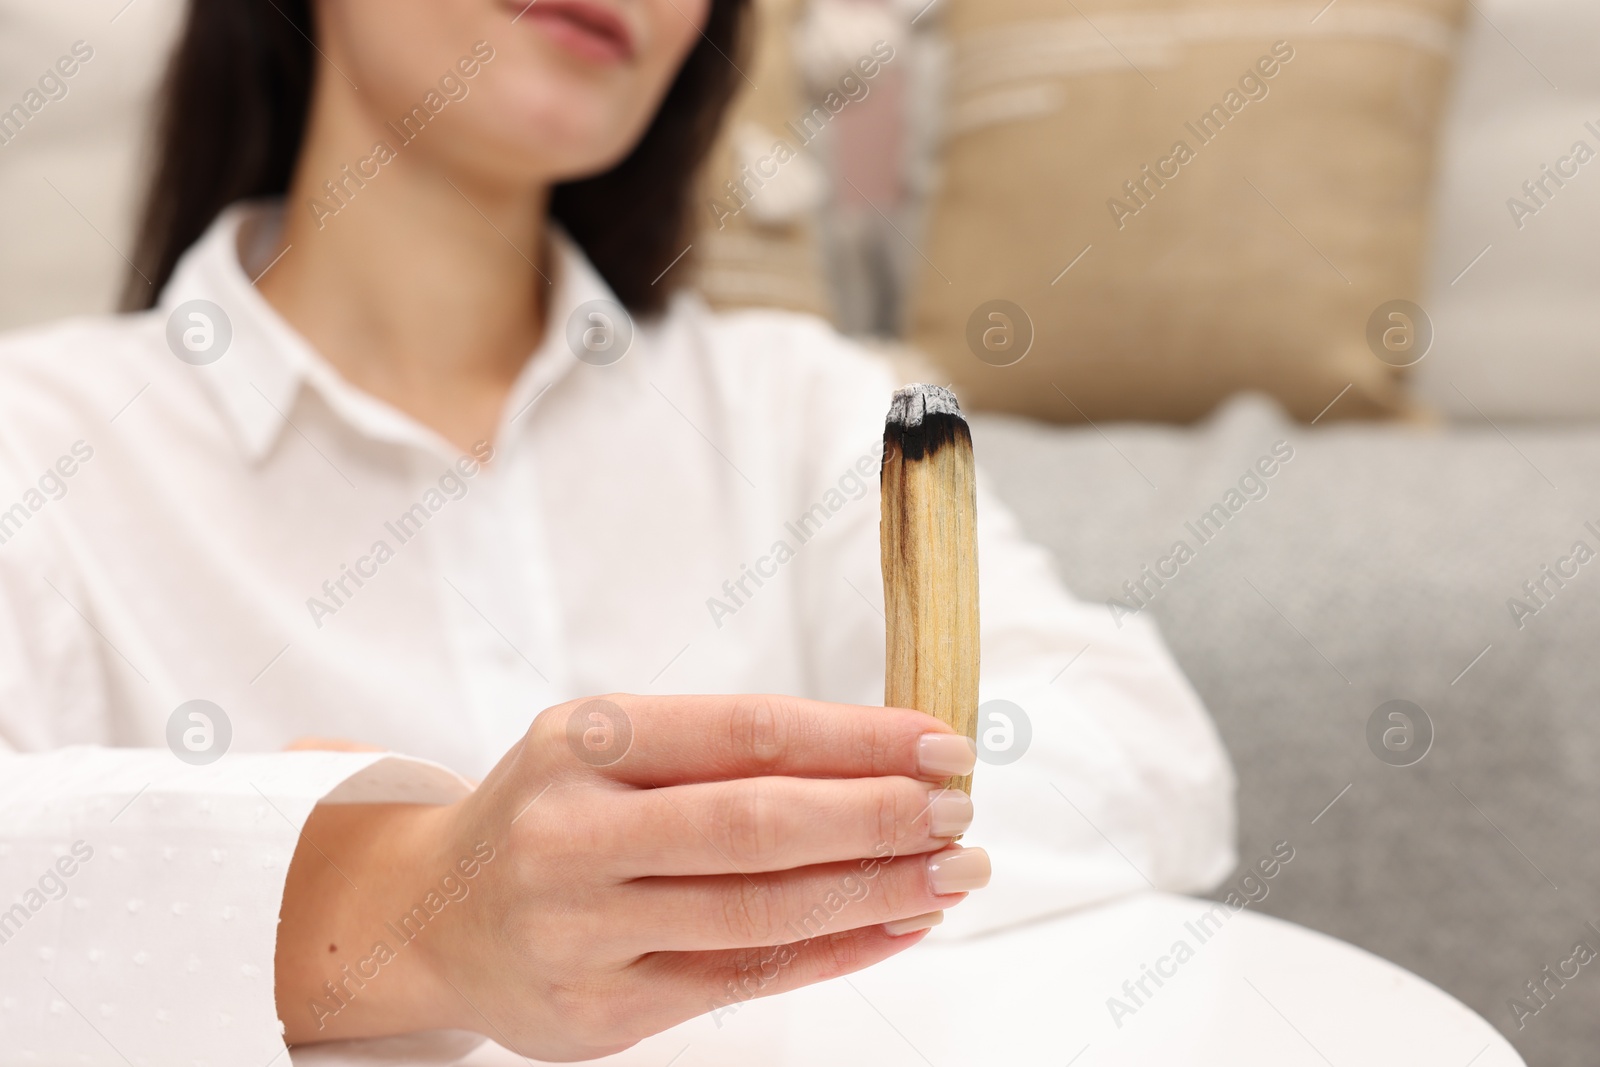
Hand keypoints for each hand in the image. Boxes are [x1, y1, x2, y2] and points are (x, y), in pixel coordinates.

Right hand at [275, 693, 985, 1057]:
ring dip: (874, 893)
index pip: (748, 732)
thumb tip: (884, 758)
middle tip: (960, 813)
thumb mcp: (609, 748)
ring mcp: (580, 930)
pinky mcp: (598, 1011)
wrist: (432, 915)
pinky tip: (895, 928)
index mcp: (585, 742)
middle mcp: (573, 833)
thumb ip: (725, 752)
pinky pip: (740, 981)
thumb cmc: (552, 812)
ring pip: (758, 913)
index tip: (940, 742)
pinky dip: (832, 953)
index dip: (857, 739)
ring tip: (950, 874)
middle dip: (879, 818)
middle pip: (758, 824)